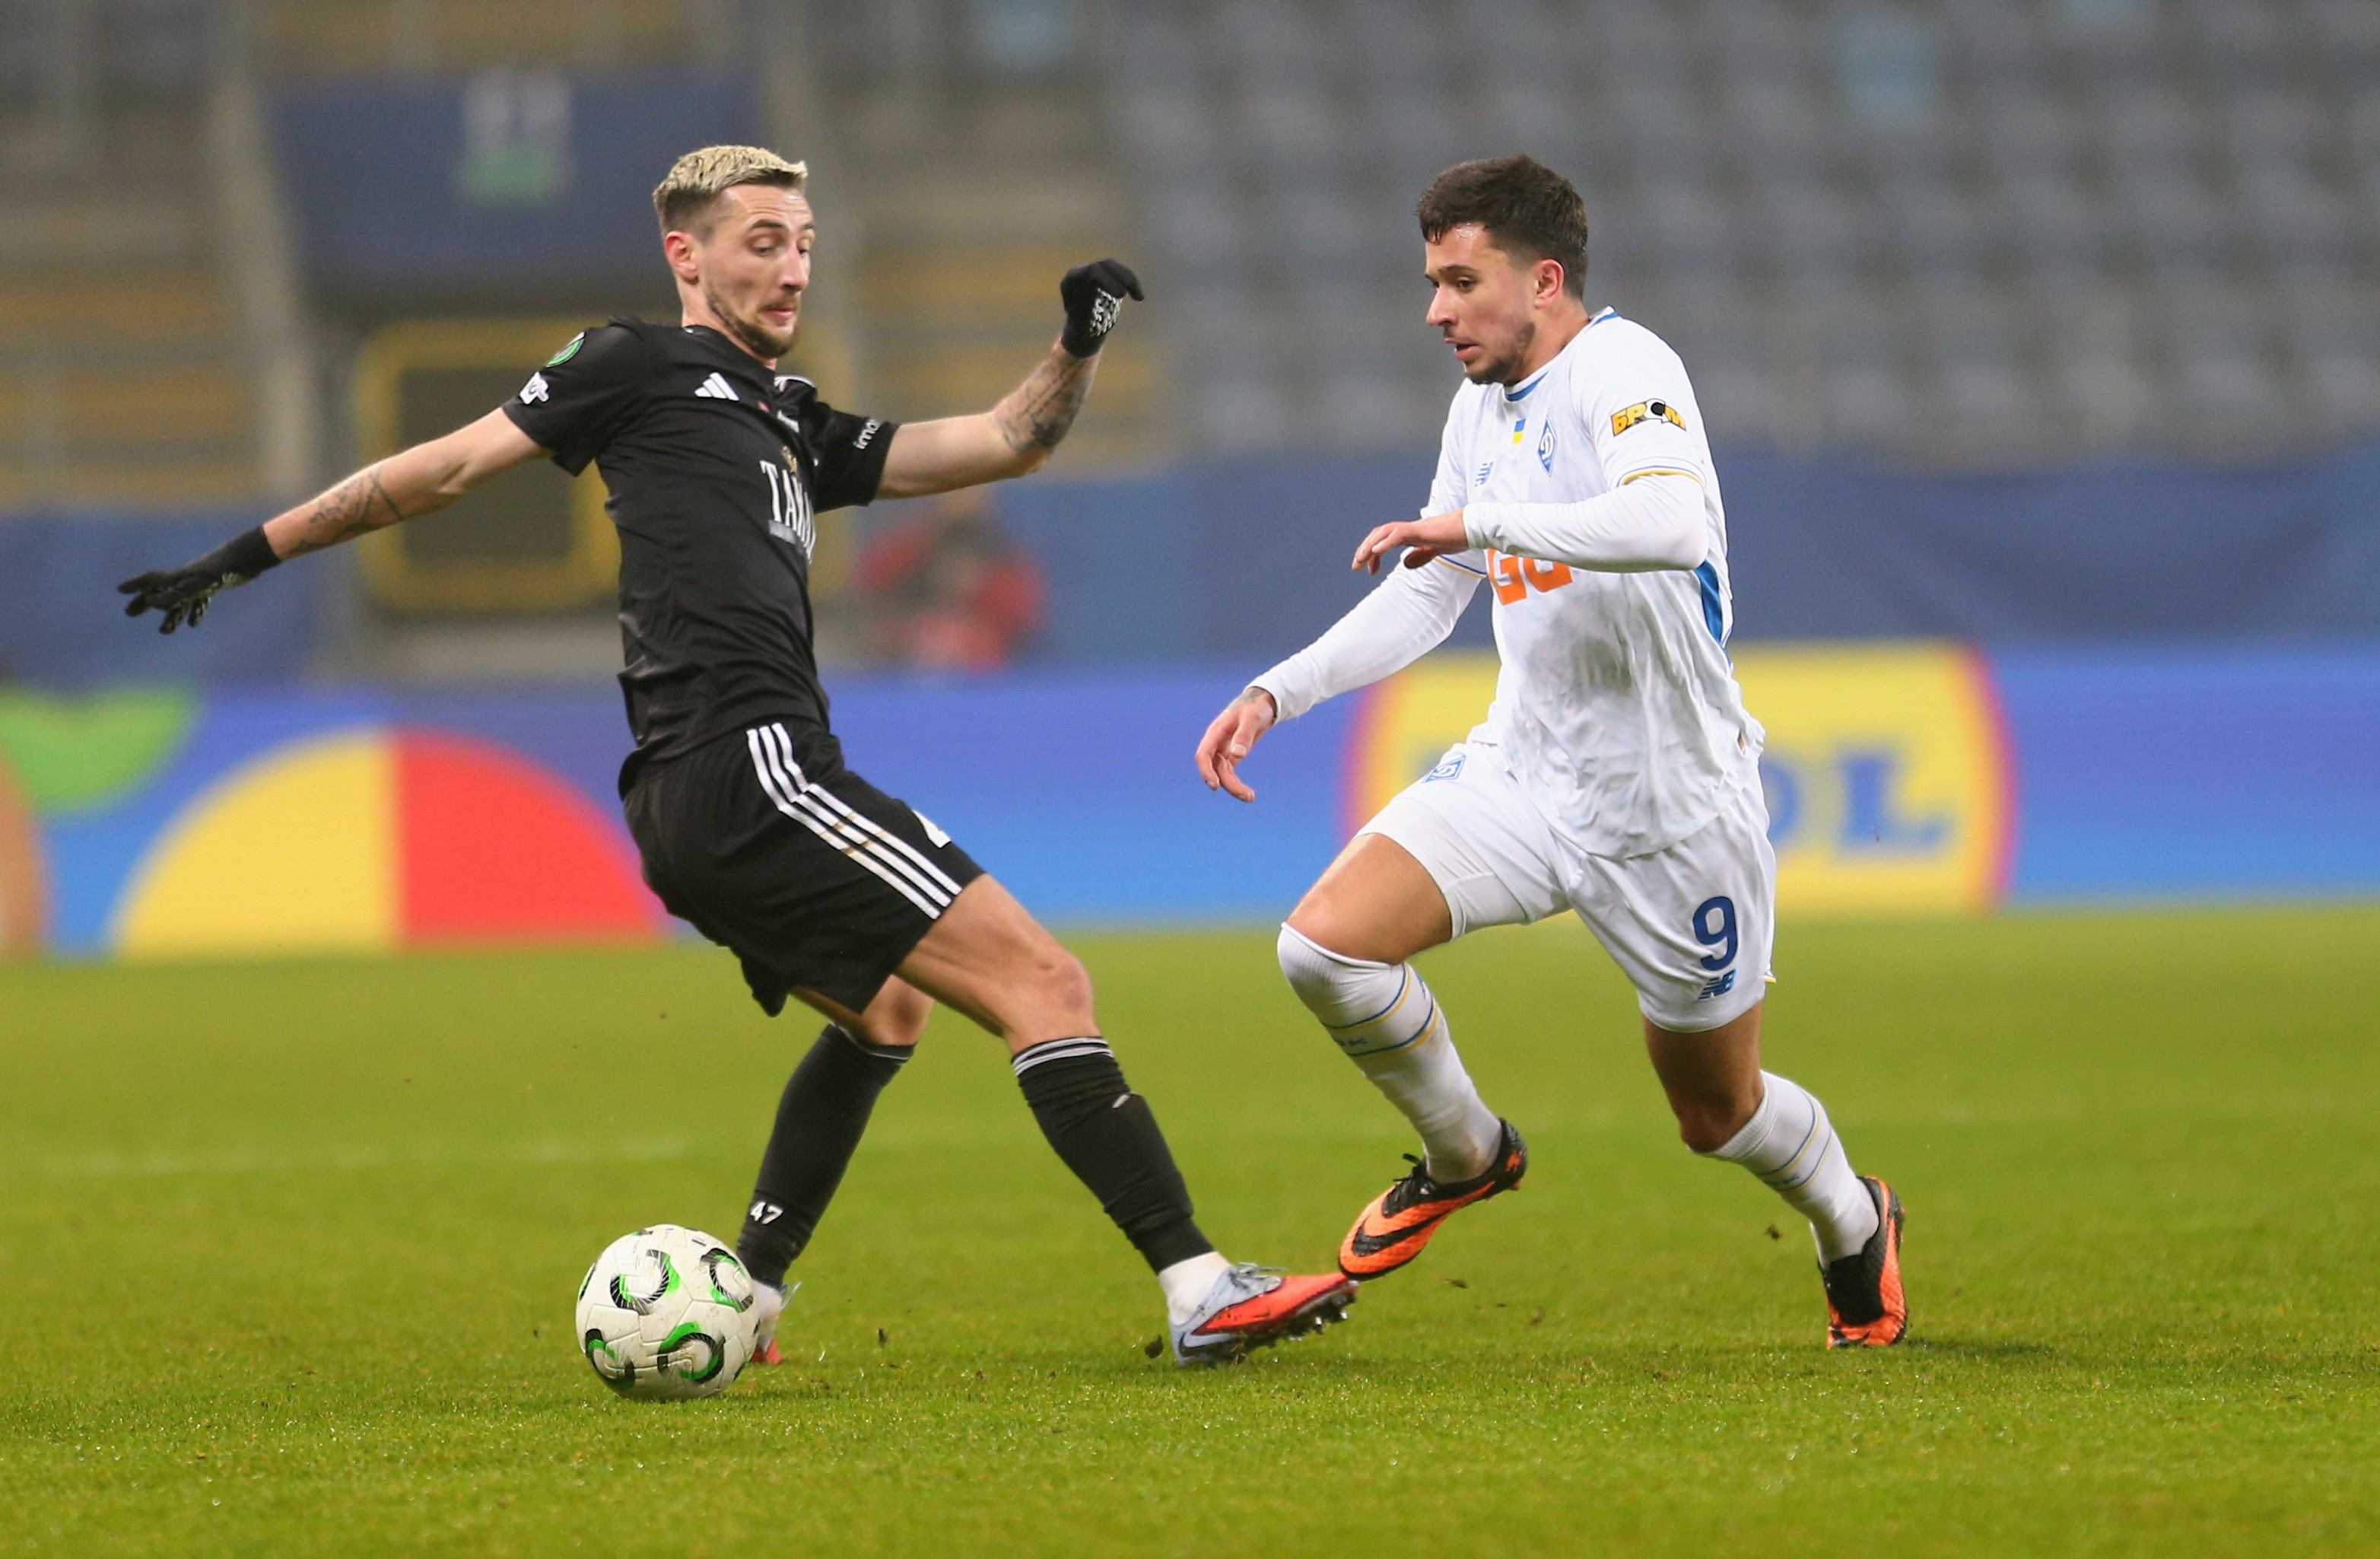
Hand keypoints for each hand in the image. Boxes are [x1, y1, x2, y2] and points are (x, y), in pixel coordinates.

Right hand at [117, 525, 280, 633]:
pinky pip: (198, 601)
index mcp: (176, 578)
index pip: (150, 581)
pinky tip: (192, 623)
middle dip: (144, 603)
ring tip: (164, 631)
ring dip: (170, 616)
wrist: (244, 559)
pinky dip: (194, 612)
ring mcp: (197, 583)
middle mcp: (183, 579)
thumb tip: (149, 601)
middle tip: (129, 613)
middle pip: (159, 592)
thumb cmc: (219, 571)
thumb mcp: (194, 587)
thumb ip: (172, 595)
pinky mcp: (212, 586)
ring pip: (179, 601)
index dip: (135, 586)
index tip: (119, 590)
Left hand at [1059, 259, 1143, 357]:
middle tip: (1127, 296)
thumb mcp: (1081, 322)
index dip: (1107, 280)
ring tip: (1140, 297)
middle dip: (1120, 277)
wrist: (1085, 328)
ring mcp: (1094, 272)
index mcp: (1071, 281)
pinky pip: (1120, 274)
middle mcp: (1082, 272)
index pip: (1091, 271)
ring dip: (1129, 280)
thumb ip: (1085, 312)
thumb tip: (1090, 305)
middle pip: (1104, 265)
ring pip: (1114, 267)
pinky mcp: (1105, 275)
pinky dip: (1131, 284)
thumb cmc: (1081, 327)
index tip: (1122, 295)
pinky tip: (1139, 298)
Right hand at [1195, 688, 1277, 802]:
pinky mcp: (1231, 755)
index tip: (1215, 785)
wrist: (1263, 703)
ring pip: (1222, 774)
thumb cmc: (1256, 707)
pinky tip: (1248, 794)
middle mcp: (1216, 743)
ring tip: (1250, 797)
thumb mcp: (1253, 718)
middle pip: (1214, 768)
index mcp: (1216, 732)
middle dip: (1227, 783)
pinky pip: (1229, 773)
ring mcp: (1223, 750)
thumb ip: (1244, 735)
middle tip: (1247, 795)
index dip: (1206, 771)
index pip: (1204, 754)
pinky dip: (1236, 784)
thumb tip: (1236, 755)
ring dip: (1233, 787)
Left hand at [1352, 510, 1468, 574]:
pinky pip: (1399, 534)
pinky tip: (1375, 552)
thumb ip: (1420, 556)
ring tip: (1360, 560)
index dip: (1373, 553)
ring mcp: (1415, 528)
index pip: (1384, 539)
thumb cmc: (1458, 536)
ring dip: (1369, 546)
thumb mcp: (1435, 551)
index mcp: (1411, 534)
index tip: (1369, 570)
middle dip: (1364, 549)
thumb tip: (1405, 564)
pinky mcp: (1421, 530)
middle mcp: (1410, 529)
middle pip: (1379, 534)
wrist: (1474, 527)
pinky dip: (1385, 543)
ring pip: (1384, 531)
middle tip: (1355, 567)